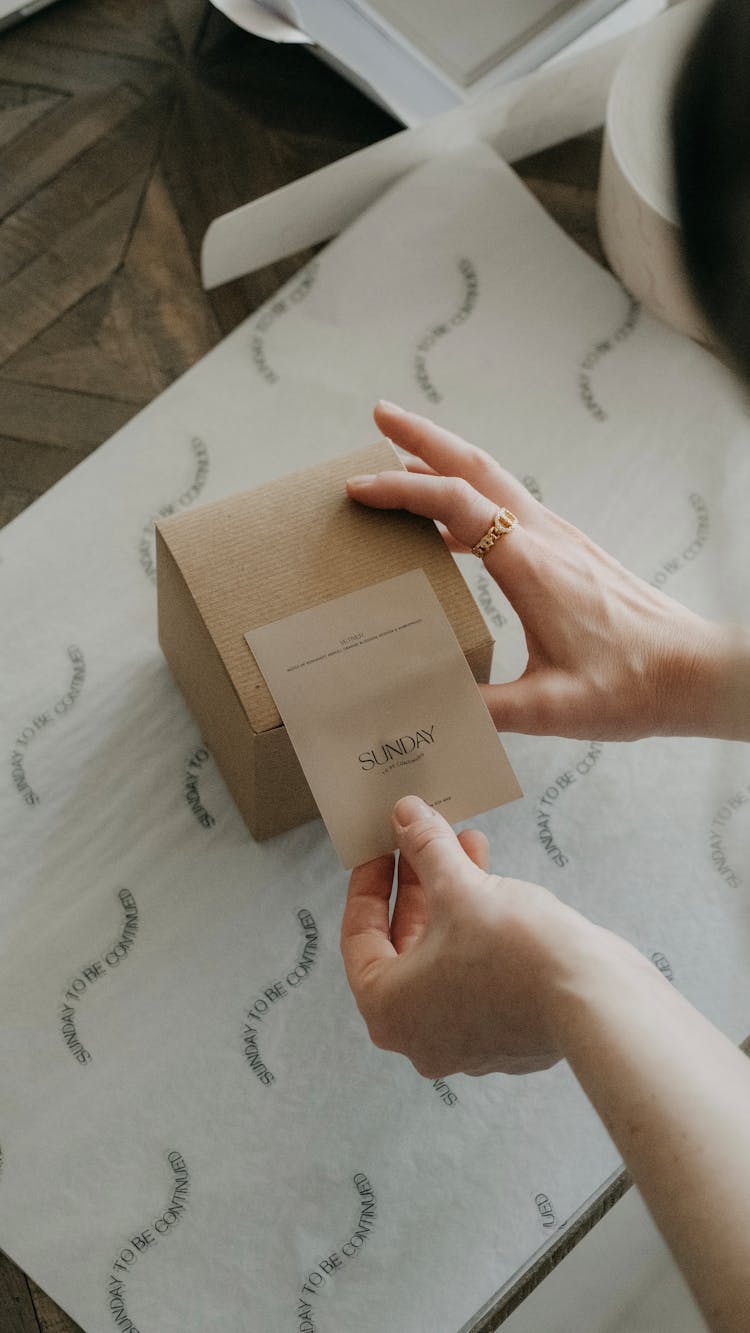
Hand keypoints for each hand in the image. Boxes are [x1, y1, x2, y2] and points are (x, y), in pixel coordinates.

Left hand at [340, 795, 592, 1076]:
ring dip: (452, 898)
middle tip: (425, 839)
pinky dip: (479, 927)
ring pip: (444, 955)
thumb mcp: (458, 885)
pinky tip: (497, 883)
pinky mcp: (507, 1033)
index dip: (369, 884)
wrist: (597, 1000)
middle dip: (419, 883)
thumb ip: (425, 847)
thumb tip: (406, 815)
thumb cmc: (514, 952)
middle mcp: (420, 1035)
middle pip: (404, 944)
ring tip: (469, 846)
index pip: (360, 937)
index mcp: (389, 1009)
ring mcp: (466, 1040)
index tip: (381, 849)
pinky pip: (478, 971)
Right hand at [346, 402, 740, 740]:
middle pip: (475, 466)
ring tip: (402, 460)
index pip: (455, 506)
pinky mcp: (569, 553)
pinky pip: (509, 510)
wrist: (694, 672)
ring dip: (446, 463)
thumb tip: (421, 706)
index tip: (358, 489)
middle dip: (423, 438)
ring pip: (494, 482)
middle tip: (379, 417)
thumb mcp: (549, 709)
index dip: (402, 491)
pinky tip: (450, 532)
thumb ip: (483, 709)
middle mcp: (545, 538)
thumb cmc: (631, 686)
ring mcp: (560, 540)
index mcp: (531, 565)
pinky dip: (470, 502)